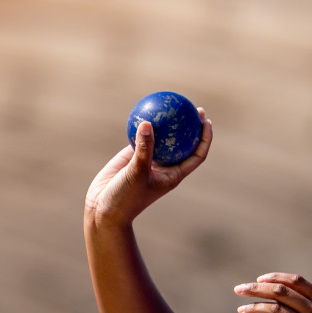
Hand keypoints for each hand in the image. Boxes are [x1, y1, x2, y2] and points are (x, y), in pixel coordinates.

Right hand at [84, 110, 212, 225]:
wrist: (104, 208)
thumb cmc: (126, 197)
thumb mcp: (137, 173)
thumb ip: (144, 149)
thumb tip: (147, 123)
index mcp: (174, 175)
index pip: (197, 155)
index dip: (205, 139)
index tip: (206, 121)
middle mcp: (164, 167)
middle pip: (184, 144)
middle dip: (191, 126)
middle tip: (194, 108)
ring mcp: (149, 160)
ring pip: (162, 138)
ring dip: (168, 123)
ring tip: (171, 104)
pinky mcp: (132, 155)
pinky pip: (140, 137)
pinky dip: (143, 125)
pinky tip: (144, 109)